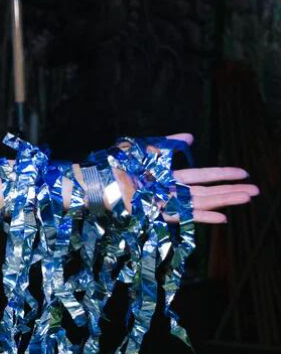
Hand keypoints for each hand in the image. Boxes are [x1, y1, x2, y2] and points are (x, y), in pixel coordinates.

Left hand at [118, 132, 258, 224]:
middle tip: (256, 191)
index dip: (223, 174)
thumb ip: (169, 144)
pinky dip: (203, 216)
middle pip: (208, 192)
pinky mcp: (157, 213)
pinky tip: (222, 217)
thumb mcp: (145, 150)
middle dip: (232, 191)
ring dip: (225, 201)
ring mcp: (166, 203)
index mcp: (170, 177)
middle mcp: (172, 192)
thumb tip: (191, 135)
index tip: (244, 173)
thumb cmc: (117, 166)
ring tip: (246, 199)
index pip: (203, 176)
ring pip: (202, 203)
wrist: (98, 179)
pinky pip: (184, 216)